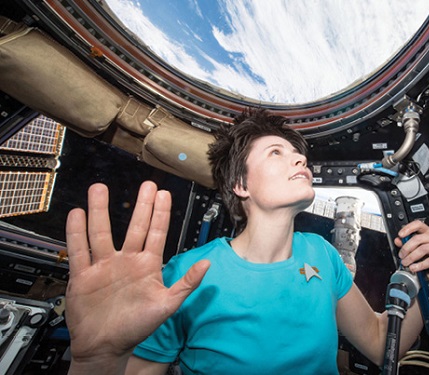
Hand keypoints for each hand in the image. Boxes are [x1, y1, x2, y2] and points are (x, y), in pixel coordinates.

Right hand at [65, 181, 209, 362]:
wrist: (106, 347)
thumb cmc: (137, 328)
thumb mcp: (168, 305)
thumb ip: (187, 284)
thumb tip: (208, 264)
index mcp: (147, 266)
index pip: (156, 233)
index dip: (160, 213)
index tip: (164, 193)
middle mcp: (126, 261)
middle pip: (133, 226)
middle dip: (141, 205)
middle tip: (146, 184)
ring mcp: (104, 266)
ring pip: (101, 233)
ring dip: (101, 211)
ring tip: (99, 190)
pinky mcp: (83, 276)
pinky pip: (79, 250)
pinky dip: (76, 233)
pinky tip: (77, 214)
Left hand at [393, 220, 428, 280]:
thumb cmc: (427, 258)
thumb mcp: (414, 250)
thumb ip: (406, 244)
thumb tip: (398, 240)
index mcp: (428, 232)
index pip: (419, 224)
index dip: (408, 228)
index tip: (400, 235)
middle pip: (419, 238)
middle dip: (407, 247)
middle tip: (401, 255)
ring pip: (424, 249)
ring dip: (412, 257)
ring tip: (405, 263)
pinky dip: (420, 265)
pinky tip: (414, 268)